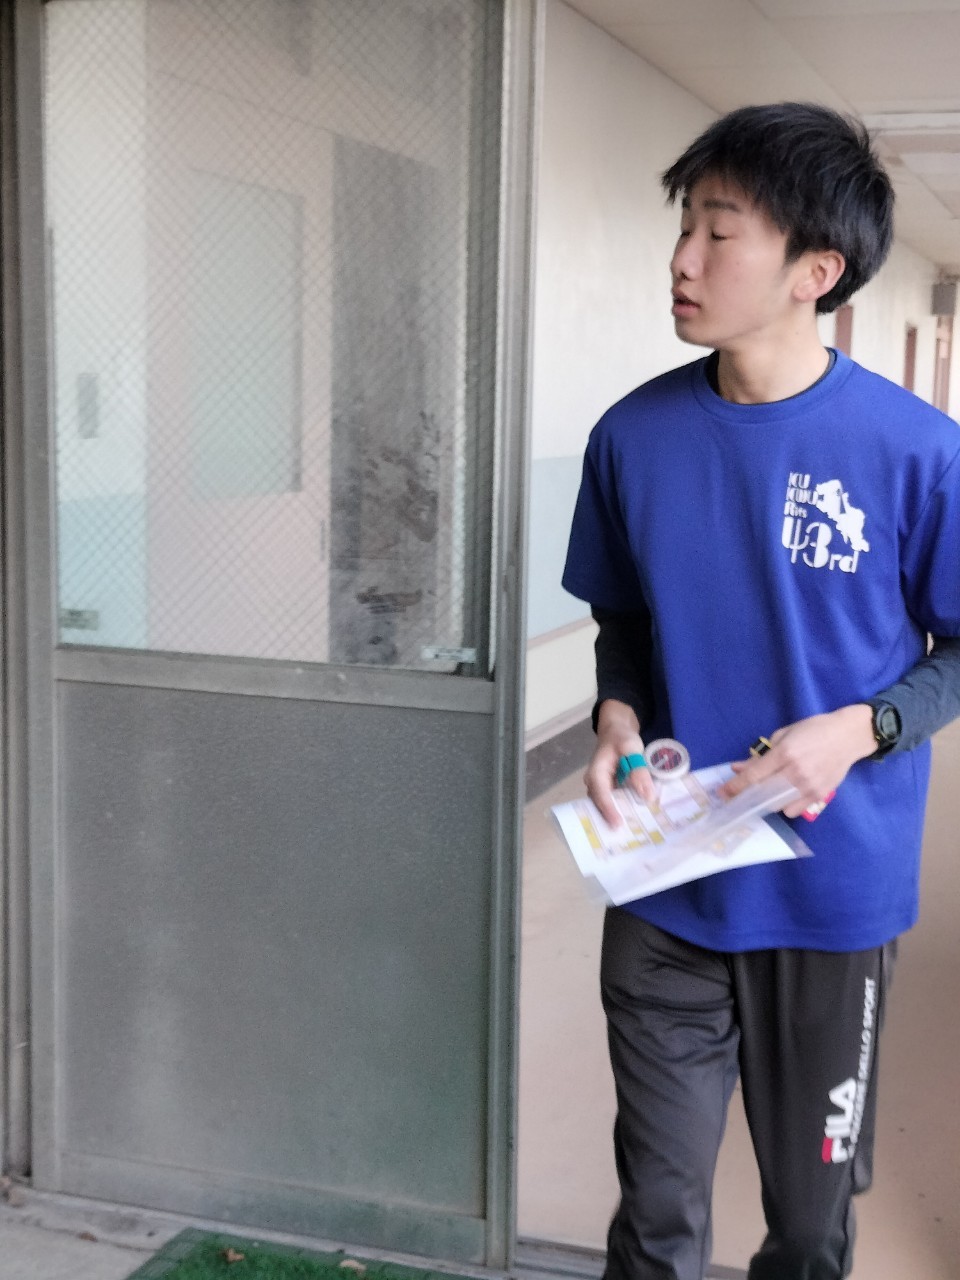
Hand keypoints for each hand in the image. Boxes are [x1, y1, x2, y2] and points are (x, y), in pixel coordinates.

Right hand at [585, 700, 658, 826]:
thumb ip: (639, 770)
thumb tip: (648, 796)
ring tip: (632, 832)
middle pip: (600, 805)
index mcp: (596, 772)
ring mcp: (600, 788)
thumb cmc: (621, 738)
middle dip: (611, 819)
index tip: (618, 824)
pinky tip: (636, 819)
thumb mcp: (631, 748)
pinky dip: (623, 810)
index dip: (608, 809)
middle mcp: (594, 783)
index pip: (600, 794)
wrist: (616, 731)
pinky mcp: (609, 790)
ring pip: (606, 806)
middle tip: (626, 836)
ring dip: (618, 817)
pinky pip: (614, 803)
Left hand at [718, 704, 875, 819]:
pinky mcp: (820, 795)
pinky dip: (785, 807)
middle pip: (763, 794)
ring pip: (777, 806)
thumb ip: (761, 754)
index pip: (754, 776)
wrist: (848, 736)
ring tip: (767, 792)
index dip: (735, 787)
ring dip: (767, 801)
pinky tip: (785, 796)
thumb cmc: (814, 730)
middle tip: (740, 796)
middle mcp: (795, 772)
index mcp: (784, 753)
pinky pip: (794, 810)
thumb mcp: (784, 735)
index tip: (722, 794)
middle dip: (748, 796)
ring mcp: (809, 786)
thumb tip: (738, 768)